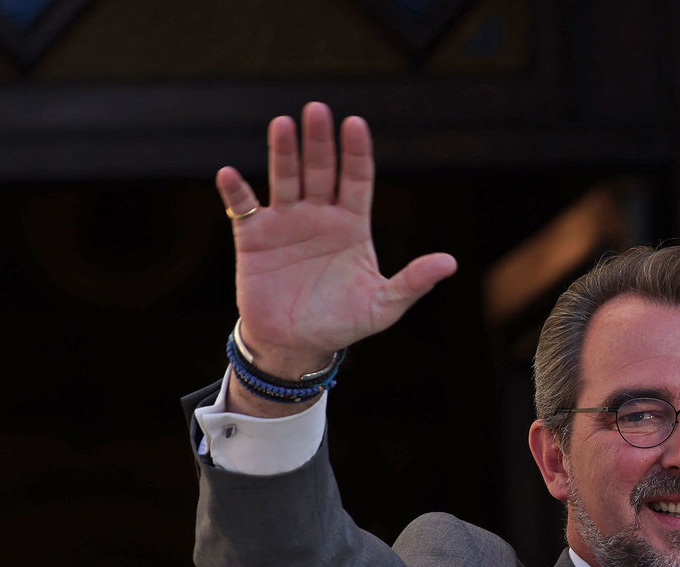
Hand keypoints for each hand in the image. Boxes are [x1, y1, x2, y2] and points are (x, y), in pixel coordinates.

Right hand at [214, 104, 456, 386]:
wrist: (298, 343)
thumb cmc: (344, 322)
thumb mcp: (384, 305)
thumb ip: (413, 282)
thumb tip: (450, 263)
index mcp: (352, 225)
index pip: (356, 179)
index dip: (356, 152)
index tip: (356, 124)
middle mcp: (318, 215)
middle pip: (320, 170)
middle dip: (320, 142)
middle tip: (318, 109)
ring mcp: (285, 222)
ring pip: (284, 178)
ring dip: (283, 152)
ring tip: (283, 124)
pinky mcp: (253, 237)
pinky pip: (243, 208)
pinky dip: (235, 191)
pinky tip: (229, 174)